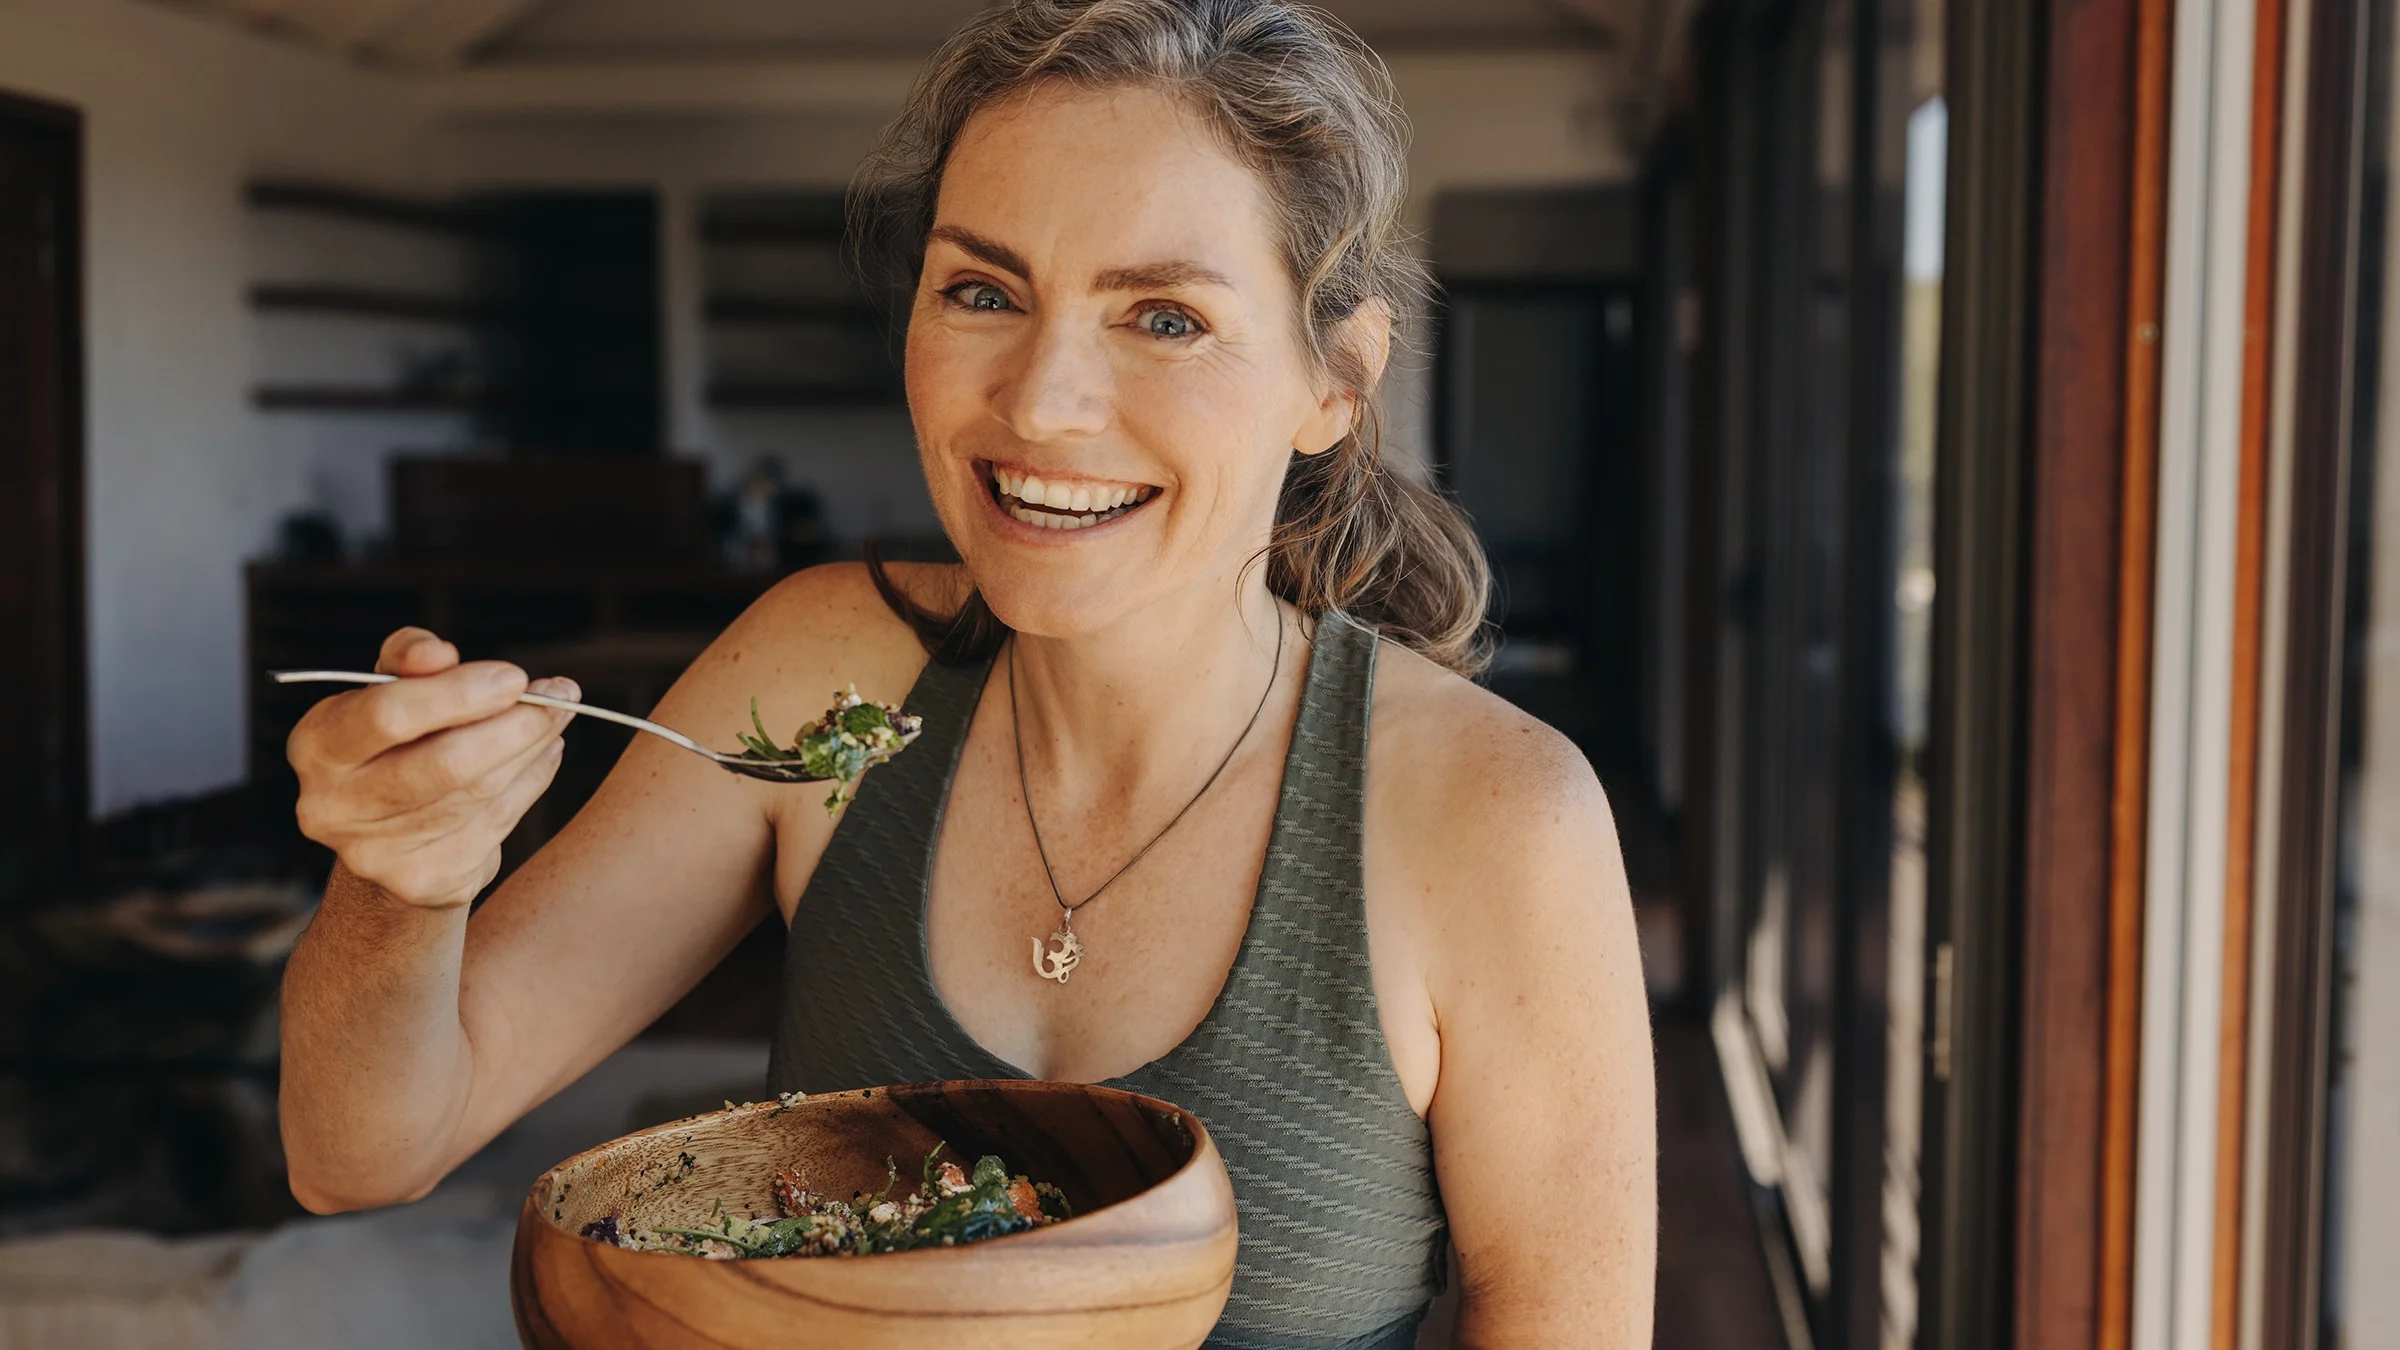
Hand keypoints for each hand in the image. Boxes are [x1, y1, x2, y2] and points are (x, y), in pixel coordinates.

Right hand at [288, 628, 577, 909]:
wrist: (386, 836)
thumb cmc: (394, 740)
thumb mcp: (388, 689)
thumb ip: (409, 658)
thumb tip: (439, 654)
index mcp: (317, 745)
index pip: (388, 715)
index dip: (458, 694)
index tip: (515, 677)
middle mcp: (332, 806)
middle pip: (445, 763)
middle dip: (515, 726)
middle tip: (561, 696)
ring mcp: (375, 854)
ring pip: (478, 795)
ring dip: (532, 749)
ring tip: (558, 716)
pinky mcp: (422, 882)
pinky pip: (496, 824)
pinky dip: (531, 783)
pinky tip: (546, 755)